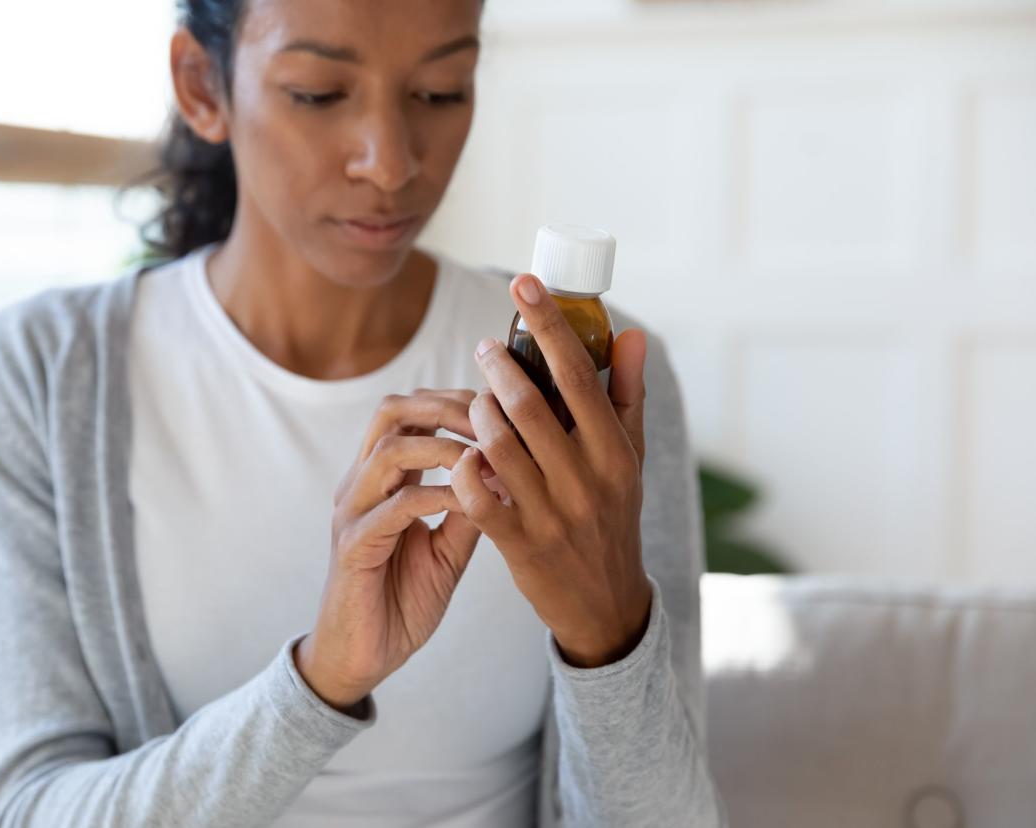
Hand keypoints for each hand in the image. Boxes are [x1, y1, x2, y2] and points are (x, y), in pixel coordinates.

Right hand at [296, 389, 482, 711]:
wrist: (364, 657)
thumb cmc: (402, 600)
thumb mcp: (449, 549)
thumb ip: (470, 510)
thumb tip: (509, 472)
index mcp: (381, 478)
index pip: (410, 410)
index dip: (455, 399)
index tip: (500, 407)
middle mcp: (361, 484)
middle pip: (392, 410)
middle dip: (448, 407)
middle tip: (494, 420)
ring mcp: (352, 512)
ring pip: (390, 450)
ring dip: (445, 447)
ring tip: (486, 459)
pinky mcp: (352, 546)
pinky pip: (395, 506)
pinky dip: (437, 495)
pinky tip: (470, 502)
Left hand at [450, 273, 652, 668]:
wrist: (605, 601)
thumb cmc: (613, 513)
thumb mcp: (630, 456)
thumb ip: (626, 393)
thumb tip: (631, 333)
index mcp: (615, 451)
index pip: (578, 374)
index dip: (548, 324)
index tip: (523, 283)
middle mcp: (586, 480)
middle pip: (529, 406)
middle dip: (498, 367)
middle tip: (484, 349)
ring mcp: (551, 514)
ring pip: (497, 446)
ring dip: (477, 414)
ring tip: (475, 400)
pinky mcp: (519, 544)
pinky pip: (477, 497)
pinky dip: (465, 467)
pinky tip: (464, 452)